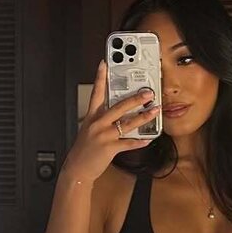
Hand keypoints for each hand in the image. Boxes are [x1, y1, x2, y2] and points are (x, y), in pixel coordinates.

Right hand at [61, 60, 161, 183]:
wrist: (77, 168)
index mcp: (92, 117)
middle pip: (119, 106)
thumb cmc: (84, 150)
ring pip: (127, 123)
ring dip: (143, 117)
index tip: (104, 64)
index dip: (100, 77)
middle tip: (148, 92)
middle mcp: (98, 124)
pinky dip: (140, 141)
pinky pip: (129, 143)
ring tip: (154, 111)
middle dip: (135, 99)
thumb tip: (119, 114)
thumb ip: (101, 119)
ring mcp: (104, 136)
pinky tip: (149, 139)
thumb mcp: (89, 130)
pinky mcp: (110, 148)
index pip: (96, 93)